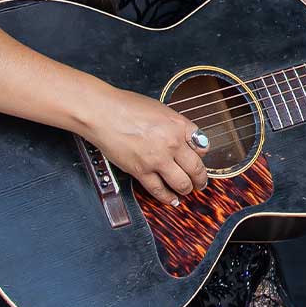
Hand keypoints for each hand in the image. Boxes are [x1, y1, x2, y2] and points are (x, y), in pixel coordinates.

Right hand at [77, 88, 208, 204]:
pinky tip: (172, 200)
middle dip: (201, 178)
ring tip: (187, 191)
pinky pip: (159, 190)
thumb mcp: (161, 109)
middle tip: (201, 183)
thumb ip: (176, 125)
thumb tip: (186, 139)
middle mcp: (172, 143)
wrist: (103, 113)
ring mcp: (157, 159)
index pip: (203, 145)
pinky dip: (168, 198)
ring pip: (182, 183)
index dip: (202, 155)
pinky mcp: (141, 171)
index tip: (200, 159)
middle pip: (196, 168)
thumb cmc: (127, 106)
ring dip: (187, 189)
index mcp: (179, 125)